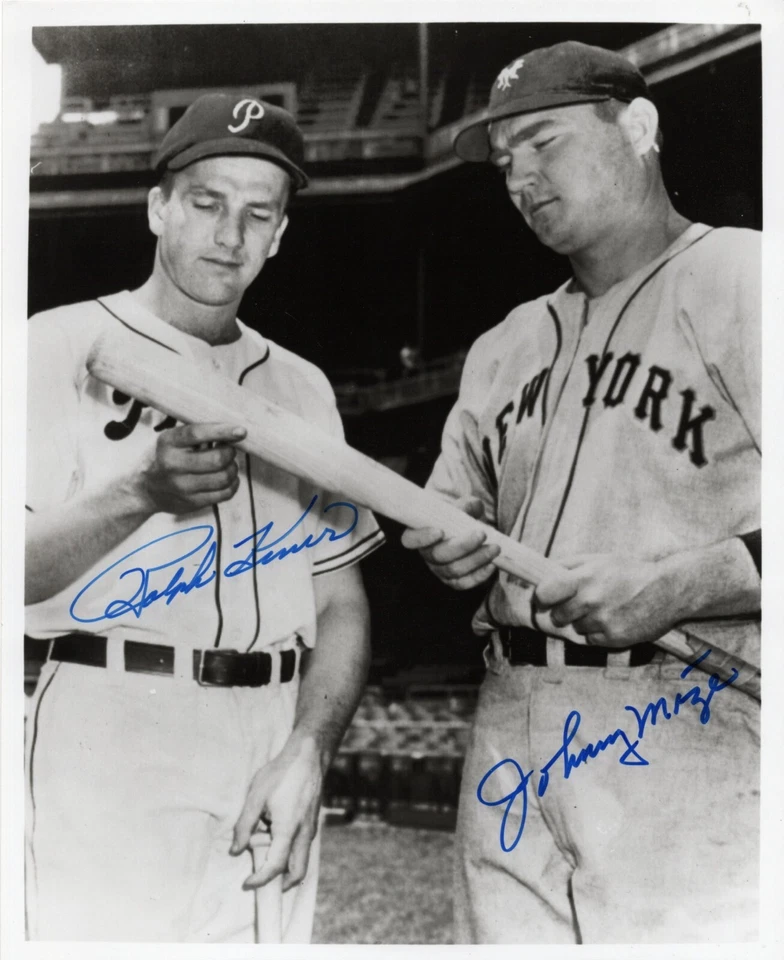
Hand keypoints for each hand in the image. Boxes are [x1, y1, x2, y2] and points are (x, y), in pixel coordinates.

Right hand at [138, 423, 245, 513]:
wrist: (145, 489)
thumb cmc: (165, 458)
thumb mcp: (171, 440)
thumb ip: (196, 434)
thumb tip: (231, 431)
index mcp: (168, 443)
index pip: (197, 434)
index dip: (222, 431)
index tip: (241, 431)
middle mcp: (173, 465)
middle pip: (217, 459)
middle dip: (230, 452)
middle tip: (229, 449)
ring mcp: (182, 486)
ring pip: (224, 477)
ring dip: (233, 469)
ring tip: (228, 465)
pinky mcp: (192, 502)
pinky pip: (224, 494)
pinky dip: (233, 484)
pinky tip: (229, 479)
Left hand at [231, 735, 322, 891]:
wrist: (307, 756)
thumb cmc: (280, 774)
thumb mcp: (255, 797)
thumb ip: (244, 826)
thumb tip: (236, 850)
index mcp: (288, 830)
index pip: (276, 866)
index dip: (260, 879)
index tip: (246, 882)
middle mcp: (304, 834)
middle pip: (298, 872)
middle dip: (281, 884)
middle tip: (262, 883)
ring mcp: (311, 828)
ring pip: (303, 860)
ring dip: (288, 869)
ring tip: (268, 862)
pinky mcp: (313, 821)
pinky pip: (304, 847)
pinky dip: (293, 855)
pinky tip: (278, 842)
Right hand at [400, 496, 499, 590]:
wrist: (471, 532)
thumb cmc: (461, 517)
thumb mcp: (463, 506)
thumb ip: (466, 505)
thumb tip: (470, 507)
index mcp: (420, 533)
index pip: (410, 539)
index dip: (422, 537)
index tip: (440, 531)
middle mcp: (427, 554)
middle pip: (438, 555)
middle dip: (462, 546)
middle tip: (482, 534)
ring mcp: (439, 570)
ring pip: (454, 570)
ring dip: (476, 559)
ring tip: (495, 548)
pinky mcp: (453, 581)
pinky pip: (464, 583)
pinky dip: (479, 575)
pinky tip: (492, 565)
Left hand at [535, 553, 677, 646]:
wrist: (667, 590)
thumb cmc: (630, 571)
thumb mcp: (599, 559)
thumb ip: (569, 564)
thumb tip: (544, 572)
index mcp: (583, 578)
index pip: (544, 594)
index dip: (542, 598)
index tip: (546, 599)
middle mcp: (590, 601)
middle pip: (557, 616)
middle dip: (564, 612)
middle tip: (580, 605)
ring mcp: (602, 621)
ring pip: (576, 629)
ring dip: (584, 622)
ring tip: (604, 610)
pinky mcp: (614, 639)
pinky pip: (592, 640)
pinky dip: (598, 633)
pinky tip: (613, 620)